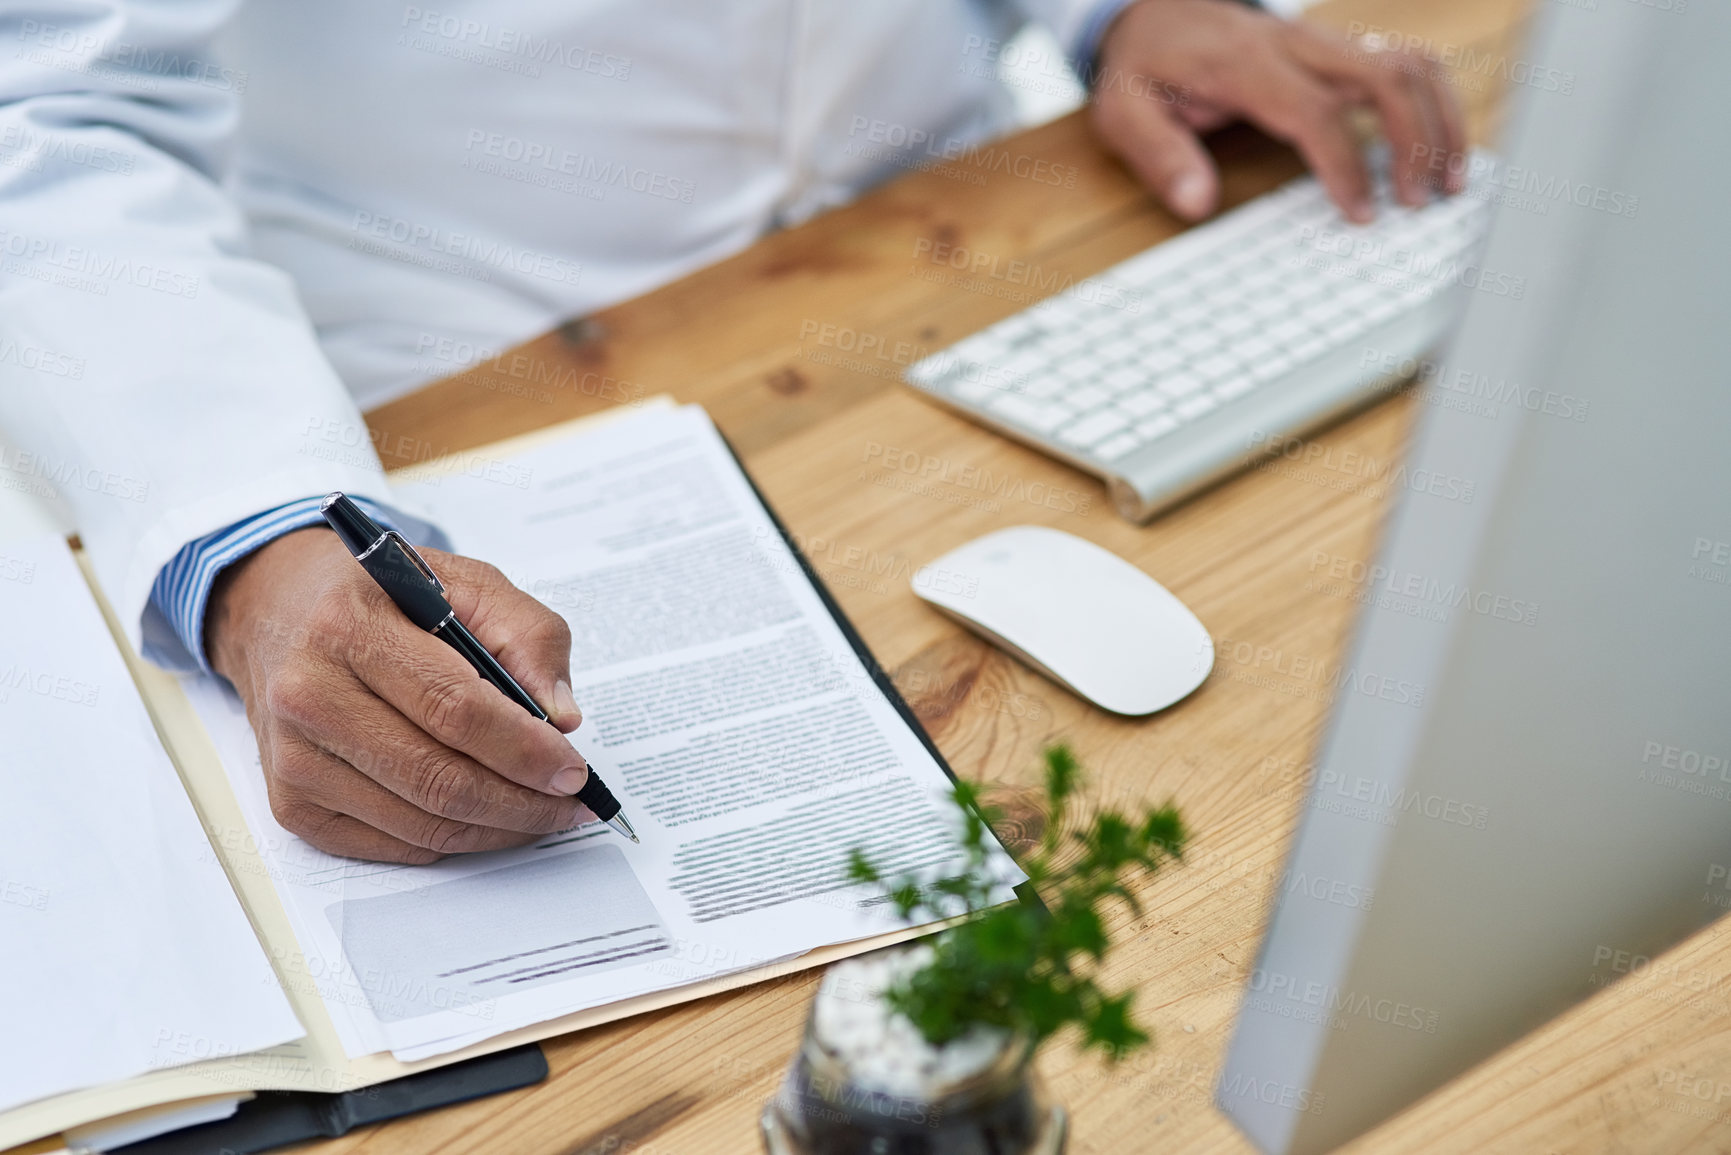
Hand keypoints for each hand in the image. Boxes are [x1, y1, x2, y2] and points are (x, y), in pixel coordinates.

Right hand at [207, 527, 589, 863]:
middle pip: (438, 778)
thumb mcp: (466, 582)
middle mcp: (308, 694)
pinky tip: (485, 817)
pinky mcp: (293, 803)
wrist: (280, 610)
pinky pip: (392, 845)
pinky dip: (452, 840)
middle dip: (522, 802)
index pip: (454, 708)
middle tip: (569, 803)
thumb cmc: (382, 596)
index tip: (573, 769)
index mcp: (350, 626)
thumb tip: (562, 718)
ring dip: (496, 829)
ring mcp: (294, 757)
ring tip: (540, 812)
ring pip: (420, 823)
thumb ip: (529, 637)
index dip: (524, 749)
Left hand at [1091, 0, 1467, 222]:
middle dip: (1416, 139)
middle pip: (1385, 74)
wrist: (1152, 11)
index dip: (1346, 164)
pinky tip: (1439, 147)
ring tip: (1447, 181)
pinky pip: (1404, 61)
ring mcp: (1322, 41)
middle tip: (1419, 201)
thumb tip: (1196, 203)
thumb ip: (1158, 155)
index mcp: (1245, 64)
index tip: (1361, 213)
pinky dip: (1434, 102)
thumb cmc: (1143, 65)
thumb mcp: (1122, 111)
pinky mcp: (1336, 48)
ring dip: (1439, 119)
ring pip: (1409, 61)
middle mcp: (1295, 44)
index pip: (1315, 111)